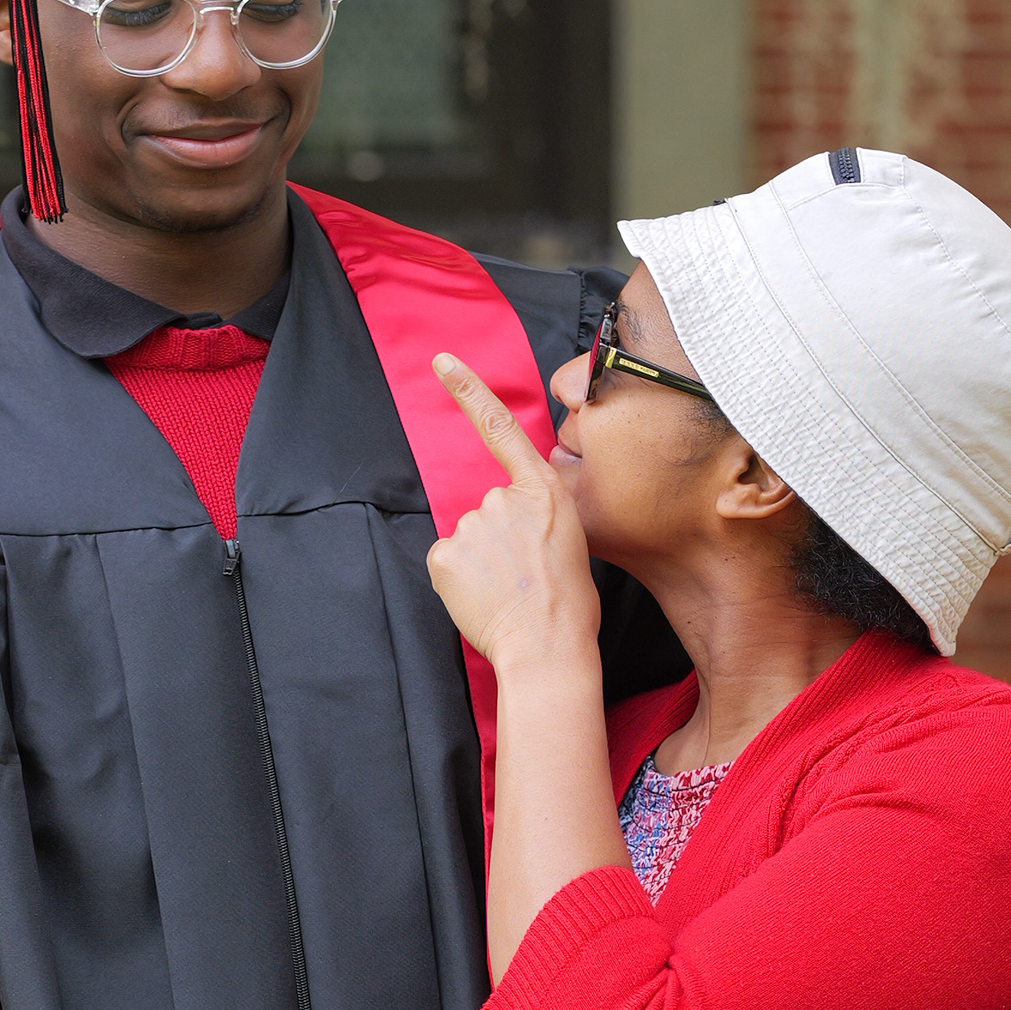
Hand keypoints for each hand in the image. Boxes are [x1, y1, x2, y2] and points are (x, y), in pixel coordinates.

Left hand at [425, 354, 599, 672]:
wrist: (548, 646)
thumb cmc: (567, 604)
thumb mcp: (568, 540)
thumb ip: (534, 516)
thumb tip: (510, 525)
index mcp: (542, 490)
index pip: (499, 426)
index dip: (468, 390)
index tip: (442, 362)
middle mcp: (503, 497)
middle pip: (486, 508)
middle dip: (495, 540)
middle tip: (521, 576)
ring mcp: (472, 523)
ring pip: (466, 538)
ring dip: (479, 562)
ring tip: (506, 591)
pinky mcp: (446, 552)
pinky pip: (447, 561)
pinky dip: (458, 581)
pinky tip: (482, 597)